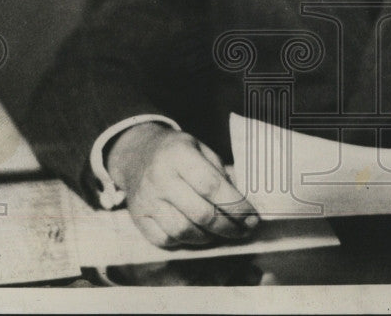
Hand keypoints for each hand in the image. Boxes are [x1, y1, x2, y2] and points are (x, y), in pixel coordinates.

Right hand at [107, 122, 258, 248]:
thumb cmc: (177, 152)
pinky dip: (186, 242)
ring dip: (209, 238)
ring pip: (183, 231)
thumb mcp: (202, 149)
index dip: (236, 205)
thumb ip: (220, 174)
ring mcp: (146, 201)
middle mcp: (160, 179)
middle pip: (200, 213)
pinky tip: (199, 234)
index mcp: (179, 155)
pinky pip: (166, 240)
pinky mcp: (139, 218)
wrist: (138, 154)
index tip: (252, 217)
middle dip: (228, 226)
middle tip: (244, 230)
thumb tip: (240, 205)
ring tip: (223, 232)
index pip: (212, 186)